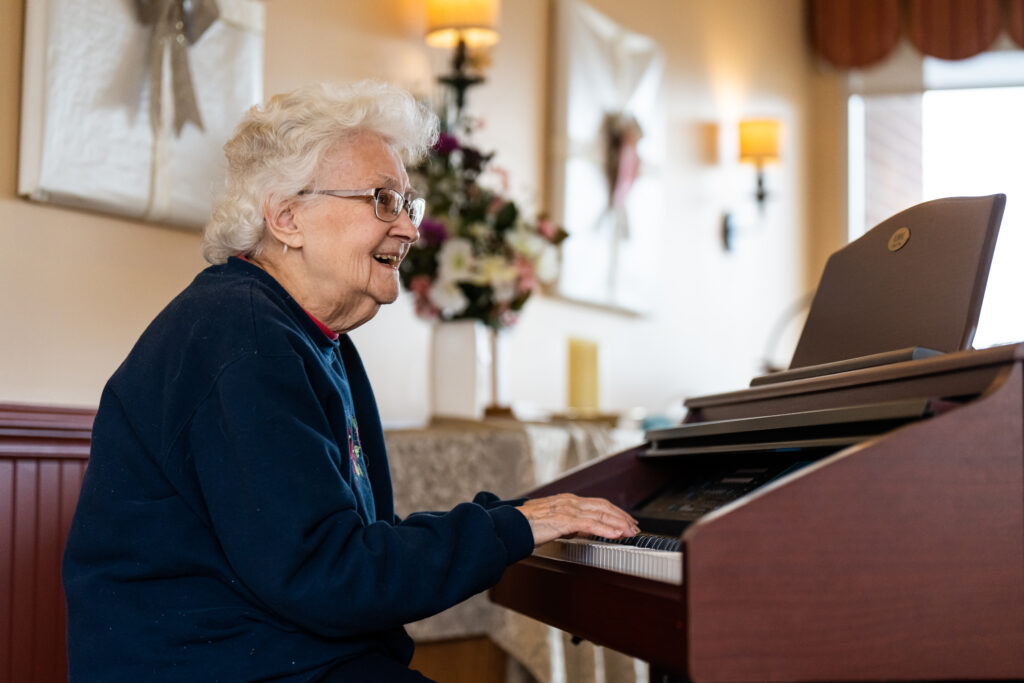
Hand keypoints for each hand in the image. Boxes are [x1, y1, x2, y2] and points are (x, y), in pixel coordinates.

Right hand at [516, 493, 639, 545]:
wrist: (508, 526)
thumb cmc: (524, 526)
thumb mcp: (550, 522)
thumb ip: (567, 524)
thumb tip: (581, 530)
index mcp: (566, 500)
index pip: (597, 504)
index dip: (615, 512)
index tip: (626, 521)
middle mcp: (569, 501)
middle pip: (603, 506)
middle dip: (622, 517)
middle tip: (635, 527)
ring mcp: (567, 509)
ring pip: (600, 514)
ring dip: (619, 523)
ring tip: (631, 532)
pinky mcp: (564, 520)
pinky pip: (590, 524)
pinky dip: (606, 529)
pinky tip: (617, 534)